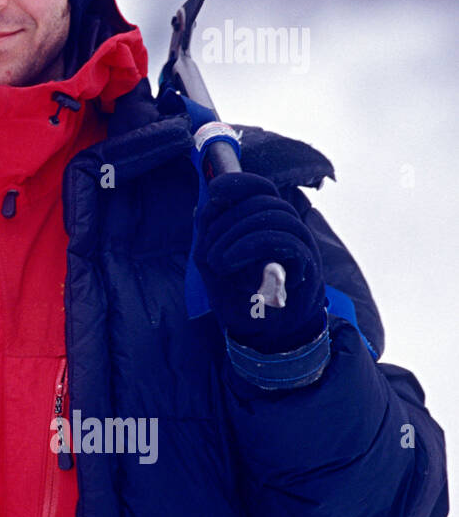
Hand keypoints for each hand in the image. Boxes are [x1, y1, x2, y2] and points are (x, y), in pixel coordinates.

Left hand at [193, 172, 325, 352]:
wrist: (261, 334)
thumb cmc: (238, 294)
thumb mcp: (213, 258)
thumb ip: (210, 229)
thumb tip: (208, 201)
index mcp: (267, 223)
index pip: (262, 188)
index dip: (240, 183)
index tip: (215, 191)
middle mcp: (290, 229)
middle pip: (265, 200)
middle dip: (227, 221)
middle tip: (208, 252)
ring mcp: (303, 246)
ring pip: (276, 216)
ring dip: (236, 236)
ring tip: (217, 262)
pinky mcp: (309, 267)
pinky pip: (285, 240)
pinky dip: (250, 246)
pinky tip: (228, 263)